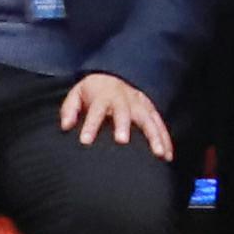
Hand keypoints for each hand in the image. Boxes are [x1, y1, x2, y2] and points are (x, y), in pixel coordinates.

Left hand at [60, 74, 174, 155]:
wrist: (113, 77)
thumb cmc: (93, 93)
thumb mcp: (77, 95)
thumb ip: (69, 110)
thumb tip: (65, 126)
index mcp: (103, 96)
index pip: (96, 110)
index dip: (90, 125)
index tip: (84, 142)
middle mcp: (123, 99)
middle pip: (124, 112)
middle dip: (123, 125)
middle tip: (122, 141)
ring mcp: (139, 104)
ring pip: (148, 119)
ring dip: (154, 136)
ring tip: (158, 154)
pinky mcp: (150, 110)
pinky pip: (160, 124)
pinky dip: (165, 139)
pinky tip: (167, 156)